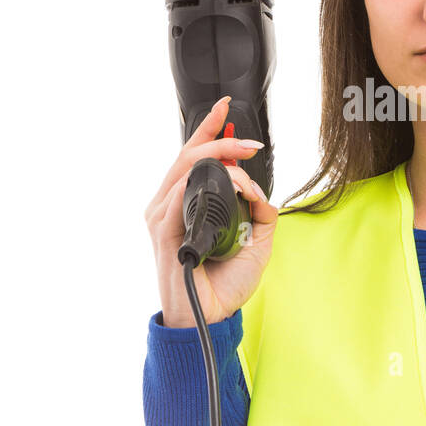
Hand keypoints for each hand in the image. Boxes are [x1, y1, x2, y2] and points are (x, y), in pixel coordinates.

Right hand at [144, 96, 277, 327]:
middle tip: (249, 143)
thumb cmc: (224, 282)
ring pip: (186, 169)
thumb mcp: (256, 242)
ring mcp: (162, 216)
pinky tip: (227, 185)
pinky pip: (178, 196)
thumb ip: (260, 213)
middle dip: (221, 140)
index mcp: (185, 202)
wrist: (210, 318)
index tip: (225, 107)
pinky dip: (206, 185)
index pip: (193, 155)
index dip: (208, 128)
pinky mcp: (164, 232)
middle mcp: (168, 204)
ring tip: (245, 166)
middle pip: (188, 154)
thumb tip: (263, 191)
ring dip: (220, 161)